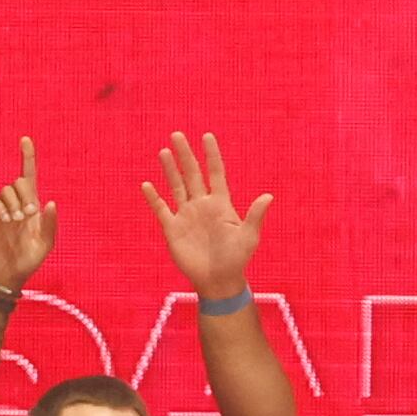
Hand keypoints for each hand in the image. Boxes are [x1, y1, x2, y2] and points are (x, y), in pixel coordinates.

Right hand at [0, 137, 58, 289]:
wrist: (5, 276)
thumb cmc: (27, 262)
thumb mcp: (45, 245)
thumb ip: (50, 224)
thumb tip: (51, 202)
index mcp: (32, 209)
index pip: (30, 178)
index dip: (27, 158)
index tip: (25, 139)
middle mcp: (15, 205)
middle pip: (19, 182)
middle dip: (25, 194)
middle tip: (28, 215)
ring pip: (5, 190)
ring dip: (13, 203)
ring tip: (16, 221)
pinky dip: (0, 206)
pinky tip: (5, 220)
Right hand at [141, 131, 270, 300]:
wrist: (219, 280)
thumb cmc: (237, 259)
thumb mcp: (249, 236)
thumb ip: (255, 216)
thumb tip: (269, 196)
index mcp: (221, 204)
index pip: (216, 173)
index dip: (212, 155)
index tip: (207, 136)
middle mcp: (202, 205)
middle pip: (192, 174)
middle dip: (185, 155)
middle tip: (177, 135)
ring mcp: (186, 215)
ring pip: (176, 187)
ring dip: (170, 170)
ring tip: (164, 151)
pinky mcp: (172, 228)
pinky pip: (161, 209)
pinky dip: (154, 198)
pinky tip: (147, 185)